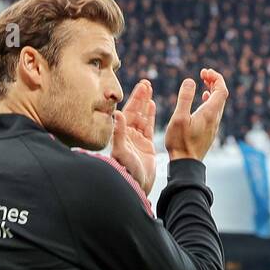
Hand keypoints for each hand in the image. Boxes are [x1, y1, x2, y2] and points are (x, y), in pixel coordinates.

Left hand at [111, 79, 156, 194]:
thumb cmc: (126, 171)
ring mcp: (137, 140)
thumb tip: (116, 113)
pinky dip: (150, 115)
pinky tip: (152, 104)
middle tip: (146, 83)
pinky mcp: (146, 146)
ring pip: (142, 117)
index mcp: (121, 134)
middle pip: (135, 111)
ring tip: (149, 89)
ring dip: (145, 103)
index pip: (128, 112)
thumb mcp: (121, 151)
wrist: (136, 185)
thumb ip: (118, 133)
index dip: (134, 99)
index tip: (140, 87)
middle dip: (140, 97)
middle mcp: (128, 135)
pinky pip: (148, 127)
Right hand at [164, 68, 228, 161]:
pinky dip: (210, 100)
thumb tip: (190, 80)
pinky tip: (203, 100)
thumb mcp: (179, 118)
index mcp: (210, 113)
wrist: (186, 164)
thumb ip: (185, 98)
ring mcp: (213, 126)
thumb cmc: (180, 143)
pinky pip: (214, 111)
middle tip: (203, 73)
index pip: (221, 90)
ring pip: (218, 103)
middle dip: (214, 81)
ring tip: (203, 83)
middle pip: (222, 95)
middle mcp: (215, 119)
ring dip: (213, 90)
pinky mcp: (209, 131)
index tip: (204, 71)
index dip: (216, 77)